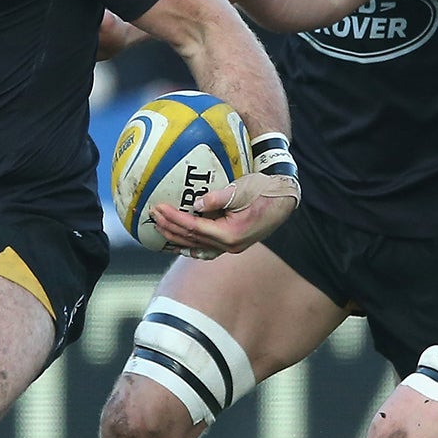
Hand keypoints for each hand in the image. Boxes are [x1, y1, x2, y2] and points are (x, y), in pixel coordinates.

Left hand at [149, 171, 299, 257]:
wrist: (284, 197)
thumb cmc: (264, 190)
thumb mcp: (241, 189)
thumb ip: (218, 198)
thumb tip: (196, 203)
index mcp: (230, 234)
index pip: (193, 228)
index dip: (173, 218)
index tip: (158, 208)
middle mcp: (229, 246)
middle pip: (191, 240)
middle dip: (169, 228)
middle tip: (152, 216)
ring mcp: (231, 247)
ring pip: (196, 247)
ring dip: (176, 238)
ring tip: (159, 228)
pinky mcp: (232, 243)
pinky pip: (206, 248)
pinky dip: (190, 244)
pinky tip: (179, 241)